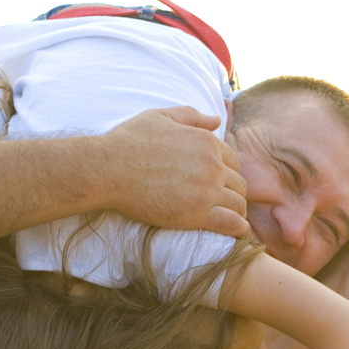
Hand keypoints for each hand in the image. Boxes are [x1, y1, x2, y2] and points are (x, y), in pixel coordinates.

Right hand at [100, 107, 249, 236]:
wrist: (109, 169)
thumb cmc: (129, 141)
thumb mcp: (161, 117)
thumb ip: (191, 117)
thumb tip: (217, 119)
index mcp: (207, 142)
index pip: (232, 161)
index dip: (227, 173)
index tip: (219, 184)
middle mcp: (213, 165)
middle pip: (238, 183)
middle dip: (234, 193)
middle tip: (225, 204)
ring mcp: (207, 190)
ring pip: (238, 204)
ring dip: (237, 211)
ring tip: (232, 219)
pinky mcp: (198, 214)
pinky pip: (231, 223)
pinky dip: (239, 228)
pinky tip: (238, 231)